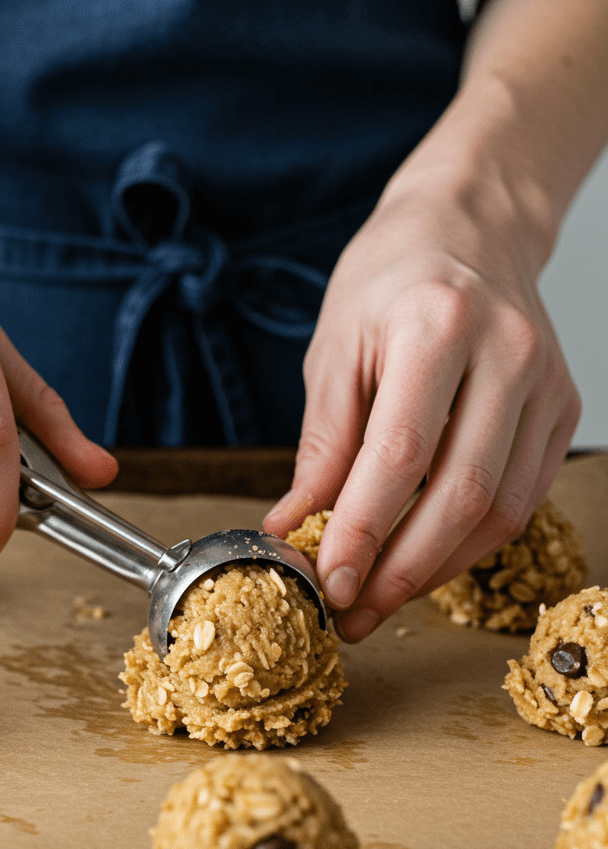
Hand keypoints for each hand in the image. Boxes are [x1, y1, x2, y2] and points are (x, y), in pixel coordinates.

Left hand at [262, 177, 579, 641]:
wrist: (470, 229)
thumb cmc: (389, 282)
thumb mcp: (334, 352)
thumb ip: (321, 446)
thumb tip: (295, 526)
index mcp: (438, 328)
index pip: (400, 456)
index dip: (363, 532)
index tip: (329, 582)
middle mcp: (508, 357)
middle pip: (461, 495)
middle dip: (401, 570)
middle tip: (353, 611)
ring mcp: (547, 386)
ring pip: (499, 510)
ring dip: (436, 569)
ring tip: (380, 598)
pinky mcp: (563, 411)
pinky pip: (521, 499)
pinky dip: (469, 543)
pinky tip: (424, 560)